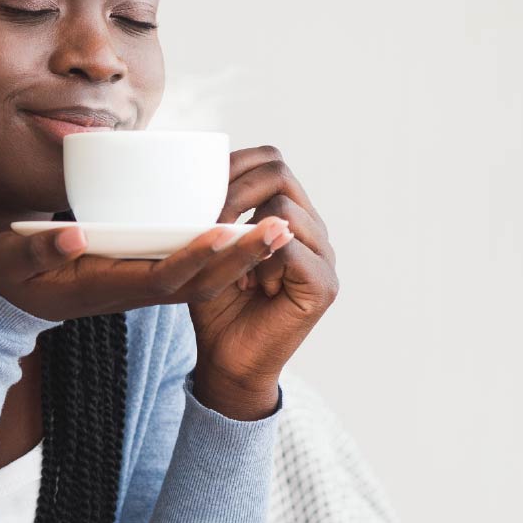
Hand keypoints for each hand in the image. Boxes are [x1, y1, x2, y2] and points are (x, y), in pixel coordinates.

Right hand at [0, 215, 298, 322]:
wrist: (9, 303)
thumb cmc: (9, 275)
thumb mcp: (12, 260)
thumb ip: (39, 249)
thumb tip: (72, 236)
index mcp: (107, 287)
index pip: (162, 276)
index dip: (195, 256)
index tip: (225, 230)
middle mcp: (133, 290)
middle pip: (198, 281)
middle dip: (241, 258)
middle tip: (281, 228)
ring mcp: (142, 286)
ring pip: (204, 279)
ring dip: (243, 257)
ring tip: (281, 227)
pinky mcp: (145, 275)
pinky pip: (194, 272)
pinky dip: (224, 256)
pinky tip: (249, 230)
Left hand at [188, 145, 338, 419]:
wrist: (227, 361)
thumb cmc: (214, 303)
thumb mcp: (211, 246)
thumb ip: (216, 210)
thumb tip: (198, 167)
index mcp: (290, 212)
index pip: (272, 161)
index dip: (235, 162)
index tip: (199, 185)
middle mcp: (312, 228)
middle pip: (280, 173)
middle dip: (234, 190)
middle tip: (207, 221)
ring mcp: (324, 255)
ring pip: (282, 209)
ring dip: (243, 231)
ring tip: (228, 263)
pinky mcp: (323, 285)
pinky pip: (288, 249)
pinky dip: (258, 262)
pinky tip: (247, 285)